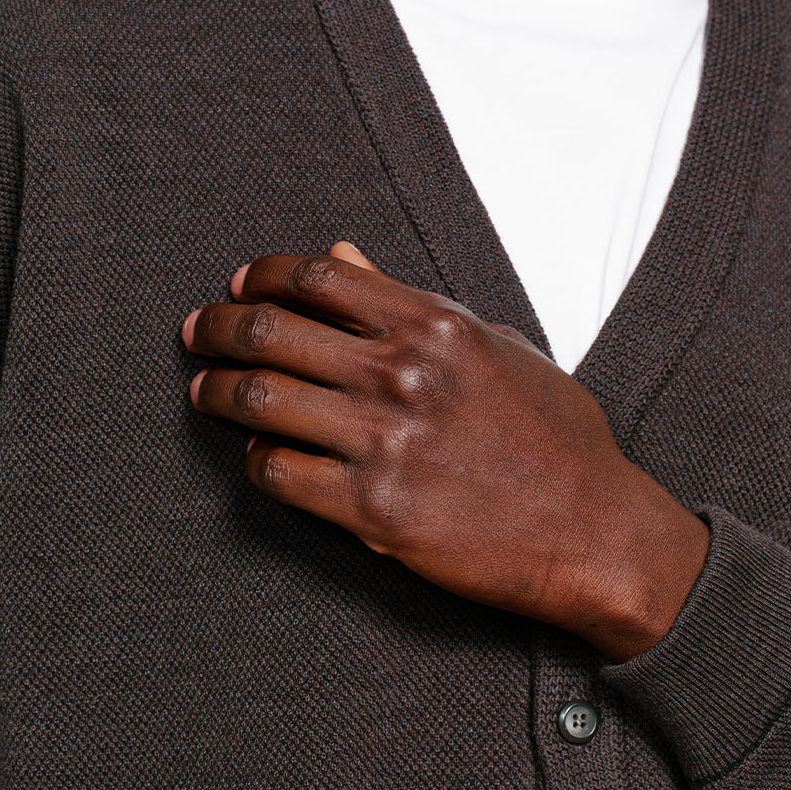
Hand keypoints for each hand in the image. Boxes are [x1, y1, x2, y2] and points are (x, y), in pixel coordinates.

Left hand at [183, 244, 708, 660]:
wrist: (594, 532)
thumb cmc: (555, 437)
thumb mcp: (496, 347)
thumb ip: (413, 302)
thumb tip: (344, 257)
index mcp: (436, 325)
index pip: (318, 277)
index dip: (262, 276)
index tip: (239, 284)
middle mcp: (403, 375)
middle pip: (271, 332)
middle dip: (217, 327)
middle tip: (196, 333)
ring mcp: (385, 443)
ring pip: (260, 401)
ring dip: (217, 392)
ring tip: (203, 391)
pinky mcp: (373, 512)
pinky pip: (278, 475)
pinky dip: (255, 461)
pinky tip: (258, 456)